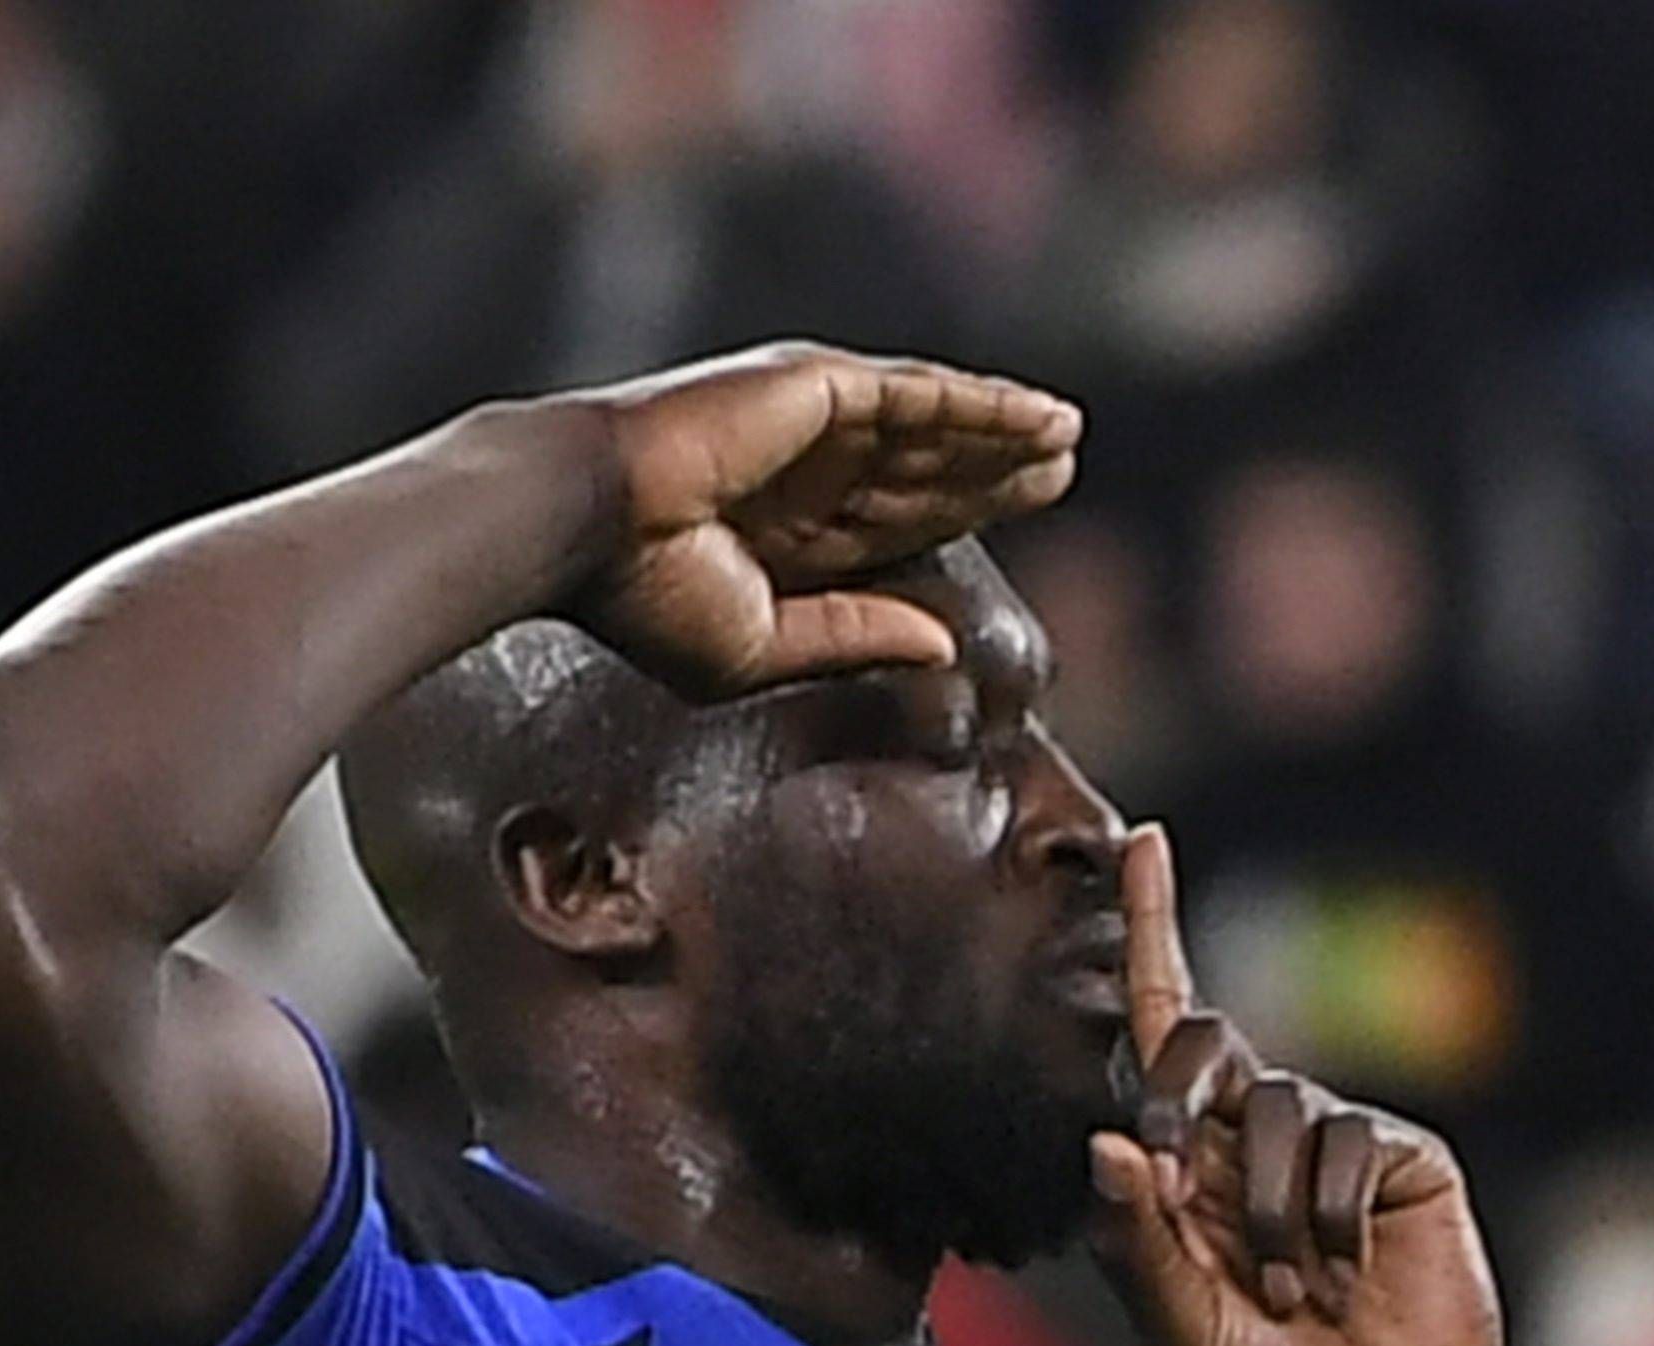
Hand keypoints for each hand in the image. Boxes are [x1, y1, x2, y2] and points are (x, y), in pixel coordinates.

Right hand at [572, 346, 1081, 696]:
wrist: (587, 523)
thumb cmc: (643, 597)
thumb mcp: (758, 648)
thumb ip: (851, 640)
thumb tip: (943, 646)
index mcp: (783, 536)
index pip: (889, 526)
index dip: (954, 521)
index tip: (1009, 525)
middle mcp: (803, 471)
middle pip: (922, 474)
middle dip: (991, 474)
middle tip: (1060, 475)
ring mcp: (813, 423)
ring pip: (933, 431)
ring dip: (1002, 434)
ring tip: (1067, 440)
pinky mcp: (823, 388)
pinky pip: (926, 398)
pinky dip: (987, 405)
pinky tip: (1041, 416)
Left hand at [1084, 824, 1511, 1345]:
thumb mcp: (1184, 1329)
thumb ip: (1137, 1243)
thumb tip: (1108, 1145)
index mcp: (1191, 1164)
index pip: (1164, 1032)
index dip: (1152, 934)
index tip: (1140, 843)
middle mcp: (1258, 1134)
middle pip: (1203, 1044)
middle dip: (1174, 1093)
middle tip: (1176, 1179)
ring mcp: (1334, 1139)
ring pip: (1269, 1106)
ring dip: (1263, 1211)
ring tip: (1294, 1292)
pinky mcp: (1401, 1155)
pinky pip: (1341, 1142)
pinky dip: (1325, 1215)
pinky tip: (1344, 1272)